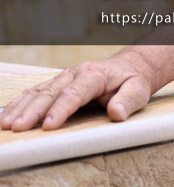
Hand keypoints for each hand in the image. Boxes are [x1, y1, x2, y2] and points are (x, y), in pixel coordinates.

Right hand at [0, 50, 157, 131]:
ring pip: (39, 91)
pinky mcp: (57, 83)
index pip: (76, 92)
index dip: (62, 108)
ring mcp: (64, 77)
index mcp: (96, 75)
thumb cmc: (132, 81)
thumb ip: (129, 100)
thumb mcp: (139, 90)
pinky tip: (8, 115)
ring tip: (8, 124)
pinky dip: (20, 103)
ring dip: (22, 107)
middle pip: (52, 92)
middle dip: (34, 111)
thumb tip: (117, 113)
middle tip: (20, 128)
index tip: (50, 125)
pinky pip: (35, 91)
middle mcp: (76, 73)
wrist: (128, 68)